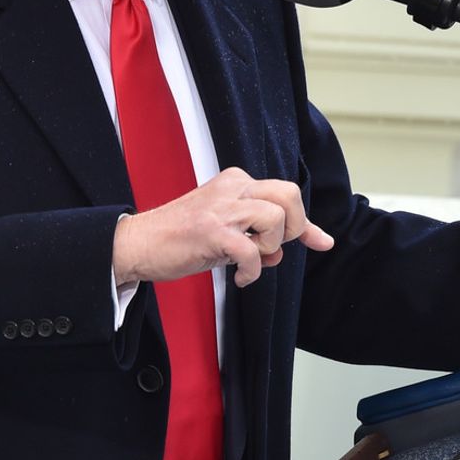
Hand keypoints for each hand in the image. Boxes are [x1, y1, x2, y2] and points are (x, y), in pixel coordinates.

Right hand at [113, 167, 334, 286]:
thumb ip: (256, 235)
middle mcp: (232, 187)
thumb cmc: (180, 239)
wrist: (138, 244)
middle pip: (289, 195)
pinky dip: (251, 271)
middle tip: (271, 248)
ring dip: (269, 247)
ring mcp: (221, 208)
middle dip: (293, 228)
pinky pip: (252, 252)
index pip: (285, 193)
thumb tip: (283, 252)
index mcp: (236, 182)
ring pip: (275, 219)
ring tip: (248, 258)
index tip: (321, 241)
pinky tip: (238, 277)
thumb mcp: (226, 229)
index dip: (305, 223)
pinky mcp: (211, 231)